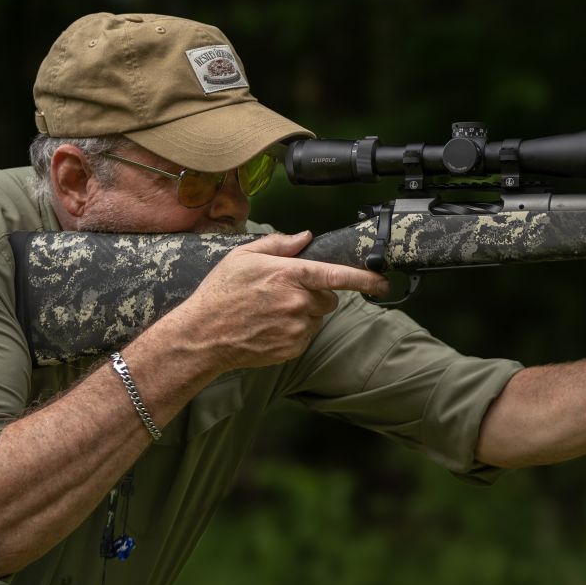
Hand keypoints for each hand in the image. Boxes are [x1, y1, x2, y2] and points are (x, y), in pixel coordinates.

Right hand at [165, 231, 390, 372]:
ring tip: (271, 311)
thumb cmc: (220, 292)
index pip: (338, 275)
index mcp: (290, 275)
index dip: (365, 279)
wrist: (202, 335)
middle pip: (329, 297)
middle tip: (284, 294)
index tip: (383, 282)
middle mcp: (299, 301)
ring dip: (305, 312)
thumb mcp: (243, 256)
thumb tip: (306, 236)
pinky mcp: (293, 347)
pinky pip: (307, 335)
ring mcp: (297, 327)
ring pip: (318, 316)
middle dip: (315, 294)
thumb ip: (279, 244)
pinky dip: (295, 330)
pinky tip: (269, 326)